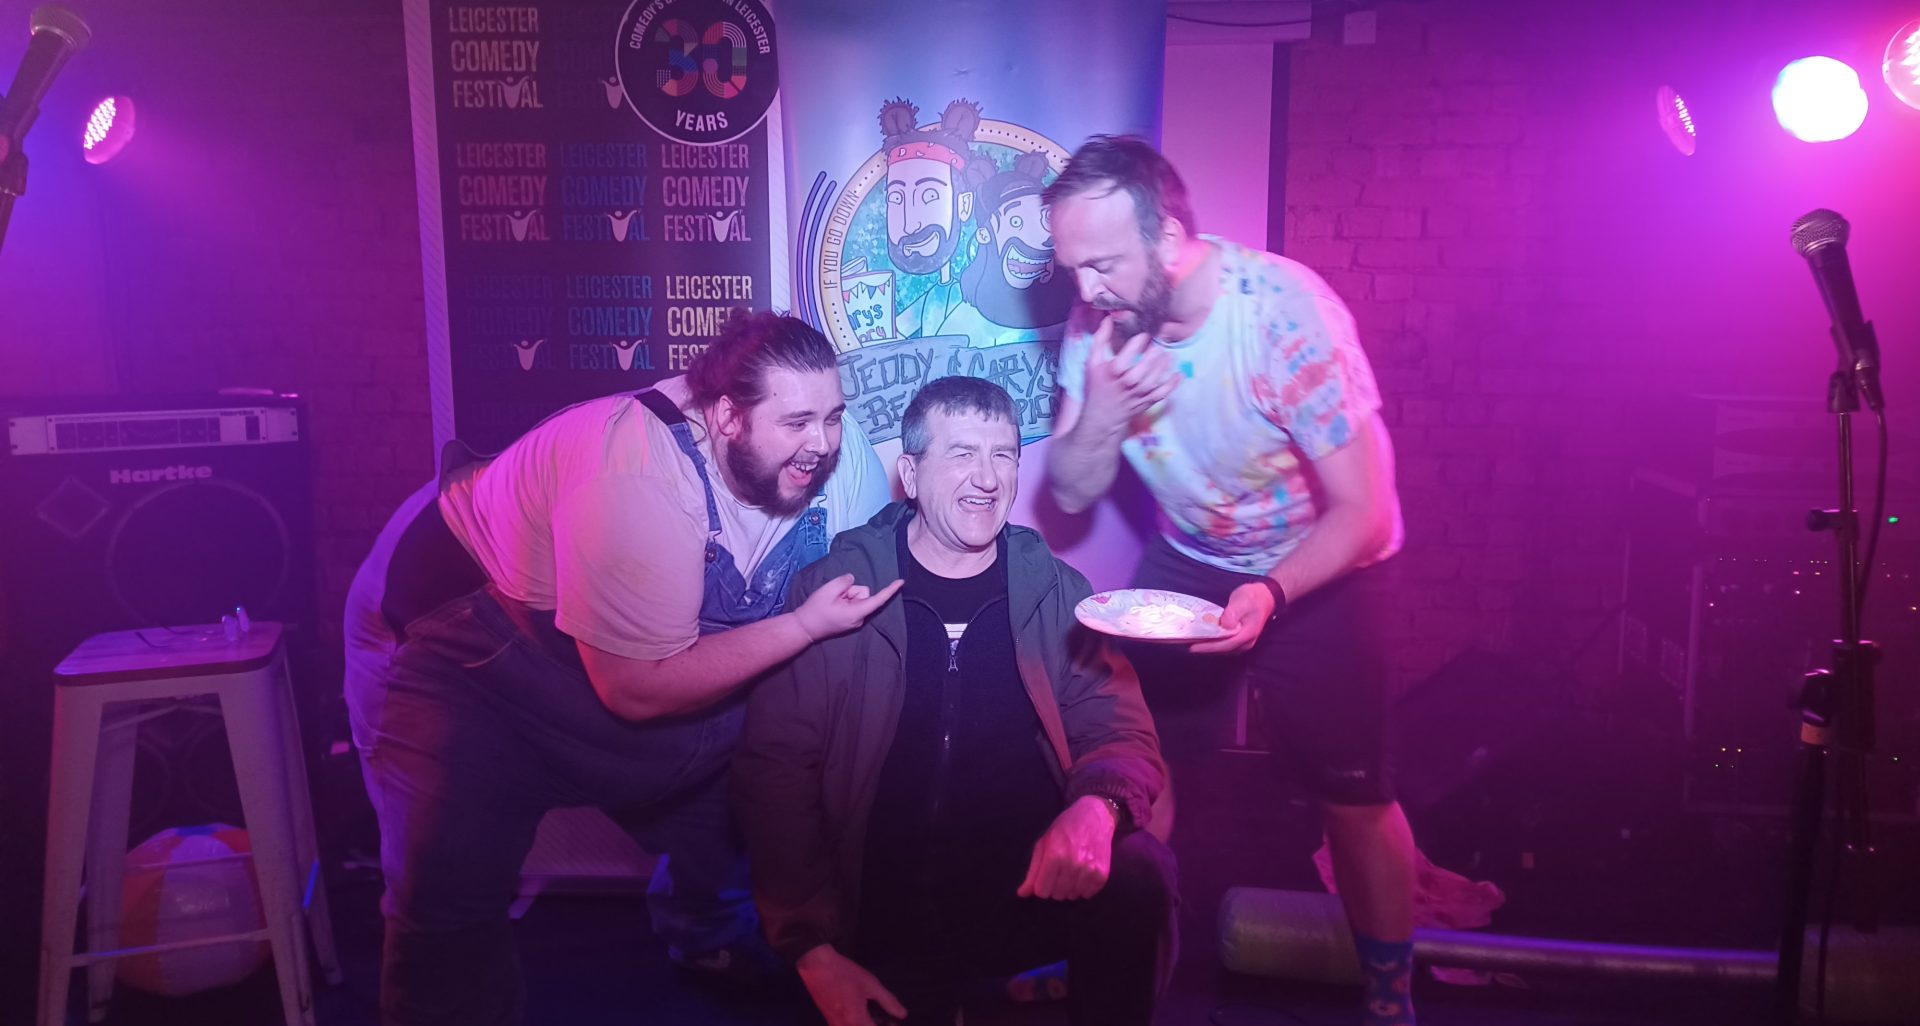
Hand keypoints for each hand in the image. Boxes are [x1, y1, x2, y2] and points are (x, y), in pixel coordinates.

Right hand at [792, 574, 903, 641]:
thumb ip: (844, 582)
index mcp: (857, 613)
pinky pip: (852, 603)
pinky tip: (832, 605)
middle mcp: (859, 618)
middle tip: (835, 596)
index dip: (890, 590)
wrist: (804, 628)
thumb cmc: (815, 610)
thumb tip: (852, 580)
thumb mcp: (828, 590)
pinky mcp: (849, 619)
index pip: (878, 600)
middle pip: (864, 594)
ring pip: (857, 597)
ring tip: (832, 602)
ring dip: (846, 595)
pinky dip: (844, 600)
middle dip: (851, 590)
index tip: (901, 582)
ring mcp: (855, 620)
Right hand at [796, 945, 906, 1025]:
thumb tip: (902, 1014)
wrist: (816, 966)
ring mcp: (834, 1025)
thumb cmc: (844, 974)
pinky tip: (862, 1013)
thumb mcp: (870, 985)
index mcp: (856, 1020)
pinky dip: (856, 1023)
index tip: (893, 1023)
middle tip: (886, 1021)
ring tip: (874, 1017)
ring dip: (866, 1025)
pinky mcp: (829, 1020)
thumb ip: (888, 1001)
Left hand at [1016, 795, 1116, 899]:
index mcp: (1054, 856)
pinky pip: (1088, 894)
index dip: (1041, 885)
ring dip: (1069, 888)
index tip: (1045, 876)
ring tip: (1071, 871)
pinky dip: (1083, 888)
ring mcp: (1089, 870)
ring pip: (1072, 896)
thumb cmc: (1065, 828)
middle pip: (1057, 895)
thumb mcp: (1044, 843)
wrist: (1095, 816)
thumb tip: (1022, 894)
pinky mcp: (1102, 874)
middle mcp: (1072, 864)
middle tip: (1059, 871)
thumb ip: (1033, 870)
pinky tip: (1082, 874)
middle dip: (1054, 886)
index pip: (1042, 891)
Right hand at [1080, 316, 1179, 435]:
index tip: (1144, 335)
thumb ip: (1100, 340)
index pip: (1123, 360)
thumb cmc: (1098, 385)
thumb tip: (1109, 318)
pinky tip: (1179, 374)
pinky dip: (1171, 386)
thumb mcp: (1093, 362)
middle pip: (1140, 373)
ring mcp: (1136, 395)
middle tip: (1159, 346)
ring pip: (1152, 383)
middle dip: (1151, 358)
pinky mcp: (1146, 403)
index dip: (1135, 346)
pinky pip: (1160, 395)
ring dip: (1162, 368)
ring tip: (1170, 355)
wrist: (1102, 416)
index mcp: (1111, 374)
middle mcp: (1124, 385)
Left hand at [1188, 581, 1274, 654]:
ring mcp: (1243, 643)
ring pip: (1223, 649)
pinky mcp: (1239, 640)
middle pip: (1223, 650)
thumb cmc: (1253, 598)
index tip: (1193, 647)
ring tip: (1190, 643)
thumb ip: (1233, 614)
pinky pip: (1224, 645)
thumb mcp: (1242, 601)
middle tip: (1185, 644)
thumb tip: (1224, 626)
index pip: (1226, 645)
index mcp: (1247, 634)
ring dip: (1207, 647)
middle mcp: (1246, 643)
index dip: (1209, 647)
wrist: (1265, 597)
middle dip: (1204, 648)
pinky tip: (1202, 639)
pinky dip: (1212, 643)